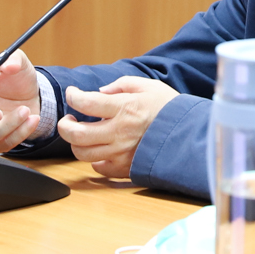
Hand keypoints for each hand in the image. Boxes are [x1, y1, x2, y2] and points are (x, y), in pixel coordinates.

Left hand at [59, 76, 176, 178]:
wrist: (189, 134)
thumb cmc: (168, 108)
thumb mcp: (147, 85)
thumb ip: (121, 84)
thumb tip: (101, 91)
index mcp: (124, 108)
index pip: (86, 103)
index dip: (73, 96)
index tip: (73, 94)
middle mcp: (120, 132)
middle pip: (77, 134)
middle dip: (65, 126)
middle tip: (69, 120)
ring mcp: (122, 152)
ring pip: (83, 154)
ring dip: (76, 143)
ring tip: (81, 135)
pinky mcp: (126, 168)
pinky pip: (100, 168)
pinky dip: (94, 160)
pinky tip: (99, 150)